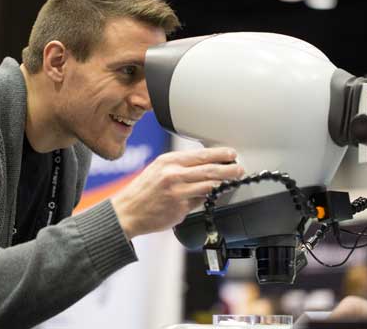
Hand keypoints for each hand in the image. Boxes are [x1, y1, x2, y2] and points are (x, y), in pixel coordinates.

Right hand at [111, 147, 243, 239]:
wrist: (127, 212)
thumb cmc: (143, 191)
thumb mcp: (158, 169)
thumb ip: (179, 167)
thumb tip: (204, 166)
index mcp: (168, 161)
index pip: (200, 155)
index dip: (219, 154)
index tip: (231, 154)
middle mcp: (173, 174)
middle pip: (209, 169)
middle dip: (228, 169)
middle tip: (239, 168)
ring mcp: (178, 192)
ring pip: (208, 185)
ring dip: (224, 183)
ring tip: (233, 181)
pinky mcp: (180, 208)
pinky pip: (200, 201)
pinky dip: (209, 198)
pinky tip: (215, 196)